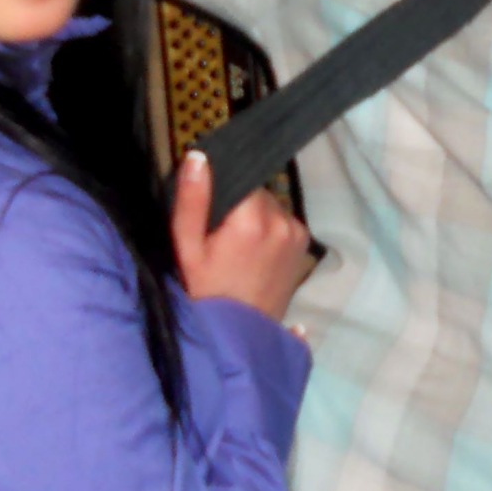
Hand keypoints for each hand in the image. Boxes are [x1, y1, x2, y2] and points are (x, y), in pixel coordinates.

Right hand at [171, 151, 310, 320]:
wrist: (239, 334)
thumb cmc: (206, 292)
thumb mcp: (187, 247)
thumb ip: (192, 199)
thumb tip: (198, 155)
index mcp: (253, 218)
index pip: (240, 177)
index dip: (221, 188)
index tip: (210, 212)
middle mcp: (283, 220)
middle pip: (255, 191)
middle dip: (237, 205)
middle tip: (218, 236)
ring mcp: (297, 232)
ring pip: (269, 205)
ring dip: (253, 216)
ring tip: (235, 248)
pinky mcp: (304, 244)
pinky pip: (281, 220)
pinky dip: (267, 228)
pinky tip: (252, 253)